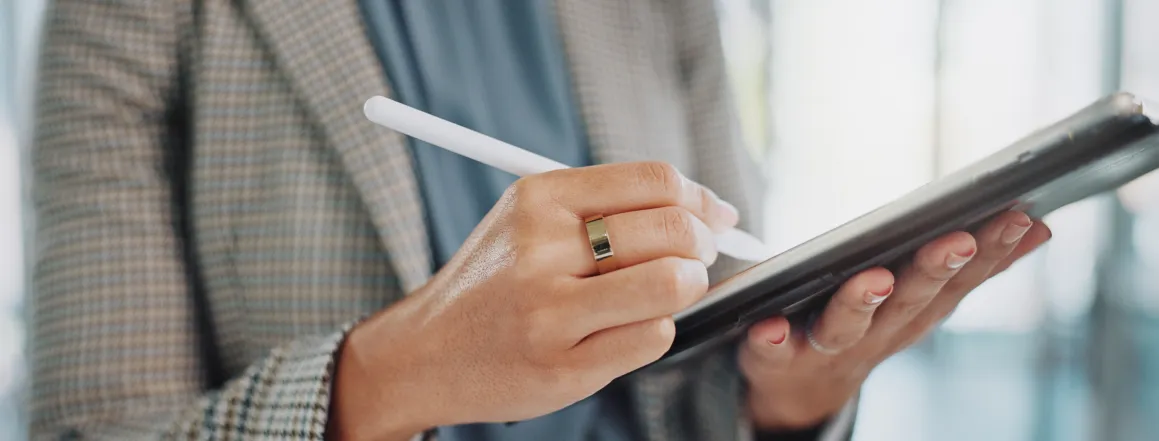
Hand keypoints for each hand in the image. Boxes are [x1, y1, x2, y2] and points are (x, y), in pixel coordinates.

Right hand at [328, 162, 736, 440]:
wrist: (425, 353)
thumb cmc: (493, 283)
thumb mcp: (528, 221)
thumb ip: (606, 206)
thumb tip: (709, 209)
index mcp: (538, 198)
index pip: (654, 180)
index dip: (699, 200)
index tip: (715, 217)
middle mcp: (541, 248)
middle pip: (671, 231)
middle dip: (702, 246)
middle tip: (695, 259)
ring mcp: (551, 310)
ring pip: (671, 285)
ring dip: (685, 290)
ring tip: (664, 294)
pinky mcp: (564, 365)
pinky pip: (653, 337)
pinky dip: (655, 331)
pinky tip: (624, 330)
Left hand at [739, 211, 1052, 430]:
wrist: (798, 388)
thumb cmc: (864, 321)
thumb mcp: (919, 296)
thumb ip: (966, 266)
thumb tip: (1035, 224)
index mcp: (914, 310)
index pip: (959, 279)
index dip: (992, 253)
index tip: (1019, 218)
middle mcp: (878, 332)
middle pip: (910, 300)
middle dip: (937, 270)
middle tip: (958, 242)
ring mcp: (827, 347)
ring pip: (848, 326)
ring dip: (862, 302)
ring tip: (874, 278)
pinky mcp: (775, 357)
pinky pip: (773, 350)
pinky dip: (773, 339)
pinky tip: (771, 326)